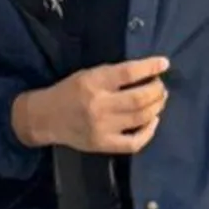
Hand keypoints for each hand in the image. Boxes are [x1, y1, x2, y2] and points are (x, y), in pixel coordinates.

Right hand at [14, 57, 170, 154]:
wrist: (44, 118)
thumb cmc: (68, 92)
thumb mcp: (86, 75)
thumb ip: (113, 74)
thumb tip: (146, 74)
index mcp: (93, 83)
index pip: (129, 73)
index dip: (150, 67)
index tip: (164, 64)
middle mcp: (99, 105)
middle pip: (139, 97)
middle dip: (157, 90)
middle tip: (160, 86)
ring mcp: (102, 127)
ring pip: (141, 117)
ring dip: (156, 107)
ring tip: (159, 100)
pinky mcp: (103, 144)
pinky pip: (134, 142)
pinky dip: (149, 132)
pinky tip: (153, 121)